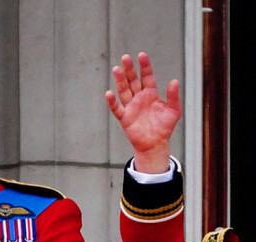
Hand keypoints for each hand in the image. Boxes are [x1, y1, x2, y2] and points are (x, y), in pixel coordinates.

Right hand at [106, 52, 181, 172]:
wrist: (155, 144)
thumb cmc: (165, 127)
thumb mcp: (173, 110)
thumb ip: (173, 96)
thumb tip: (174, 81)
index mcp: (151, 94)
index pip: (147, 76)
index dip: (144, 66)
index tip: (141, 55)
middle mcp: (139, 98)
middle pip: (133, 80)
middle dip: (129, 69)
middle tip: (125, 57)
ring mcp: (131, 107)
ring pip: (124, 91)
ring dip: (120, 80)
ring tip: (116, 69)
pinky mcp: (124, 118)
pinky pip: (117, 108)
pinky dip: (112, 102)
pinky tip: (109, 93)